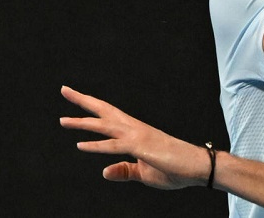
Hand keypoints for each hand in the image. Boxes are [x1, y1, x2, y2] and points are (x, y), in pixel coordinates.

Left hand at [59, 86, 210, 189]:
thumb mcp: (144, 173)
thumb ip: (124, 171)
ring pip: (106, 125)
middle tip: (65, 90)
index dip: (93, 109)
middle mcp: (136, 129)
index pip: (110, 117)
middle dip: (84, 101)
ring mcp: (139, 136)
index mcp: (137, 132)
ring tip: (63, 120)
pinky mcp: (142, 148)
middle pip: (105, 111)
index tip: (77, 98)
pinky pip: (115, 146)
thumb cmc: (176, 168)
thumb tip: (104, 172)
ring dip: (84, 122)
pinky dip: (97, 145)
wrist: (199, 166)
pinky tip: (80, 145)